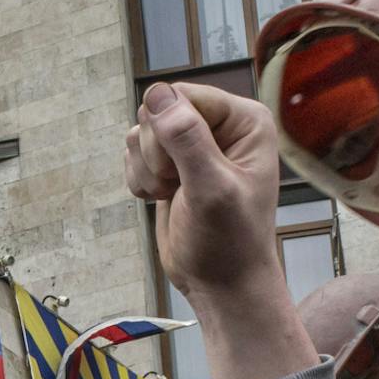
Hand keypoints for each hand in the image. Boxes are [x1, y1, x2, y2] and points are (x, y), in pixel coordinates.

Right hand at [124, 82, 314, 378]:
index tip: (182, 171)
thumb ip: (187, 140)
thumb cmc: (228, 242)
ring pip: (141, 133)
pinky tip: (162, 199)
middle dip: (156, 154)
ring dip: (146, 169)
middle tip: (179, 186)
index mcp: (244, 120)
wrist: (221, 284)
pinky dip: (139, 180)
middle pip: (157, 111)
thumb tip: (157, 93)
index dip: (168, 131)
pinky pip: (134, 154)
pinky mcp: (170, 166)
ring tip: (173, 195)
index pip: (182, 95)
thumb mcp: (211, 190)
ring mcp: (193, 145)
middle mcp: (220, 126)